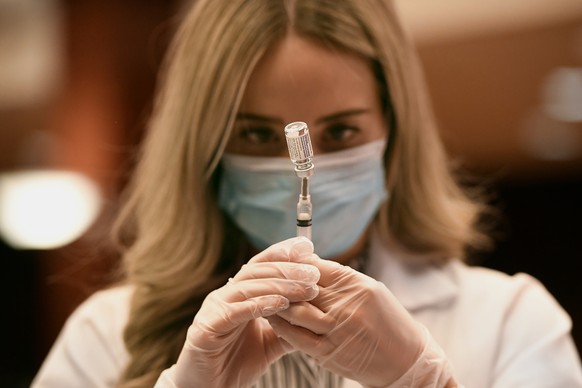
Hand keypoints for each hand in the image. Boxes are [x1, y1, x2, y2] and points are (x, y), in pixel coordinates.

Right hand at [171, 237, 319, 387]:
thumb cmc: (235, 362)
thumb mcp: (270, 342)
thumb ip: (289, 327)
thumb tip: (317, 316)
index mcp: (239, 293)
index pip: (261, 264)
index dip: (282, 253)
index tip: (307, 247)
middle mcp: (225, 295)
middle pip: (257, 271)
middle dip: (287, 268)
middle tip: (313, 272)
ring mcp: (214, 308)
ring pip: (248, 287)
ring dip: (280, 286)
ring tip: (306, 289)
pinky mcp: (207, 326)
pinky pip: (235, 311)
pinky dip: (259, 305)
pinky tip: (281, 305)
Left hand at [267, 257, 425, 387]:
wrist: (406, 361)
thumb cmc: (388, 322)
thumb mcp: (370, 291)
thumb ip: (341, 280)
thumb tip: (310, 265)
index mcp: (357, 285)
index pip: (318, 267)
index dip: (297, 263)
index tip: (284, 260)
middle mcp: (347, 305)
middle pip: (303, 287)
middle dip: (283, 281)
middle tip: (266, 276)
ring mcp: (337, 330)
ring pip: (296, 311)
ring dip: (278, 302)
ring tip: (267, 297)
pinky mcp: (329, 352)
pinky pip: (297, 336)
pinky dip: (282, 326)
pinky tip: (273, 318)